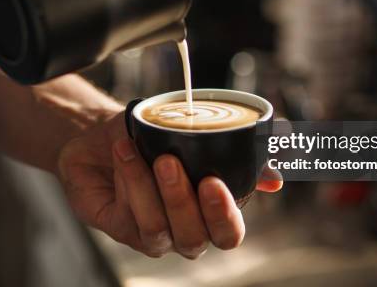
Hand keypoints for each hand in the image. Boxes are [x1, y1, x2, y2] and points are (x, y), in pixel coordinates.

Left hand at [57, 111, 282, 258]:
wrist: (101, 138)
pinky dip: (128, 180)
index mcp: (209, 214)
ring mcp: (151, 235)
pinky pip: (129, 217)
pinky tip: (124, 153)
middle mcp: (183, 231)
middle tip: (169, 161)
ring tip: (141, 150)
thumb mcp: (194, 137)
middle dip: (182, 201)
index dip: (225, 216)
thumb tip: (275, 179)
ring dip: (149, 187)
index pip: (228, 234)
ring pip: (158, 229)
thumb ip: (237, 156)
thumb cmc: (151, 139)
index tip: (214, 182)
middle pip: (195, 239)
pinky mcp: (120, 229)